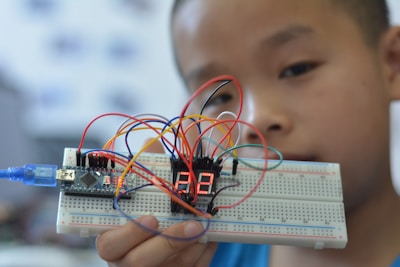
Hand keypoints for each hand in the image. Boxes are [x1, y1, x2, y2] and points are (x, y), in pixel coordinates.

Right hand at [96, 139, 217, 265]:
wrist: (157, 251)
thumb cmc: (142, 219)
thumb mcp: (138, 197)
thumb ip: (144, 172)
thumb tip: (150, 142)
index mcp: (113, 241)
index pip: (110, 244)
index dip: (130, 233)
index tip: (152, 217)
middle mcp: (128, 262)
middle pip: (140, 261)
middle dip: (169, 242)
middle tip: (193, 225)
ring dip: (192, 247)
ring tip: (206, 226)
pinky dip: (203, 254)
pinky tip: (211, 237)